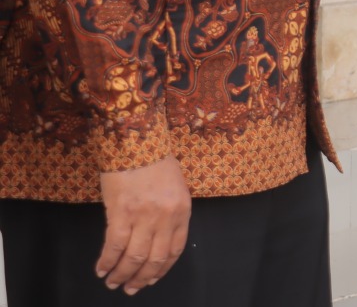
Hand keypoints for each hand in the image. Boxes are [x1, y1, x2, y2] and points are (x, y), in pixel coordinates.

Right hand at [98, 156, 190, 293]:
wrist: (136, 141)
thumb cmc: (156, 162)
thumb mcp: (175, 188)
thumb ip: (170, 213)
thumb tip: (157, 239)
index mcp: (182, 211)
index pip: (175, 250)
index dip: (162, 269)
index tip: (151, 279)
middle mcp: (165, 217)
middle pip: (154, 258)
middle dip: (141, 278)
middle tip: (130, 289)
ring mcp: (143, 217)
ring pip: (133, 257)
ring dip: (122, 274)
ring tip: (112, 283)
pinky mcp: (121, 214)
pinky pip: (114, 246)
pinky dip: (107, 261)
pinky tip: (101, 269)